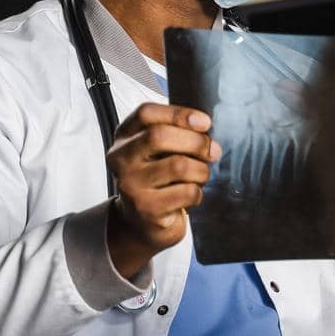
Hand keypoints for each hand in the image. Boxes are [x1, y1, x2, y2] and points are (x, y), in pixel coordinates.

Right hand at [105, 103, 220, 277]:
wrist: (142, 222)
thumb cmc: (157, 179)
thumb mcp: (157, 151)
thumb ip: (174, 133)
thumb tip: (204, 126)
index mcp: (124, 137)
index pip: (146, 114)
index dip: (179, 113)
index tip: (204, 122)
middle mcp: (121, 159)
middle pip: (160, 136)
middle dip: (196, 142)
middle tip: (213, 150)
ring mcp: (130, 184)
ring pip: (179, 166)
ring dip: (201, 170)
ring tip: (200, 176)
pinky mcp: (146, 208)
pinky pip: (186, 192)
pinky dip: (198, 193)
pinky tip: (191, 196)